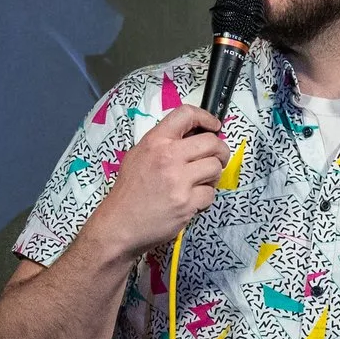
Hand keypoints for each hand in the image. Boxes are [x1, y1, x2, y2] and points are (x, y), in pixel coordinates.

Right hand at [87, 107, 225, 258]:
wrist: (119, 224)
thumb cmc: (129, 191)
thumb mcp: (138, 155)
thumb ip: (163, 143)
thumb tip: (193, 137)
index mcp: (155, 141)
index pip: (186, 114)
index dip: (206, 118)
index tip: (214, 126)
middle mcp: (168, 157)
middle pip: (211, 142)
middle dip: (221, 151)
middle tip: (218, 159)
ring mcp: (178, 181)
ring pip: (215, 168)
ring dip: (213, 176)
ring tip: (201, 182)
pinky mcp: (186, 203)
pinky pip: (210, 194)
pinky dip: (205, 198)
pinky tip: (192, 201)